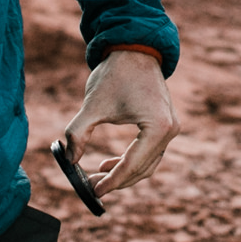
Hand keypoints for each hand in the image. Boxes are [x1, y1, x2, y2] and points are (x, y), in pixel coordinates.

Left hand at [60, 48, 178, 199]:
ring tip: (98, 176)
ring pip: (148, 164)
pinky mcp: (166, 124)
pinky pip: (150, 152)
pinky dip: (131, 161)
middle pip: (143, 169)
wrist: (134, 49)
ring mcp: (171, 128)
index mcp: (157, 127)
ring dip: (124, 173)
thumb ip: (78, 134)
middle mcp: (170, 130)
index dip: (112, 182)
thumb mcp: (92, 106)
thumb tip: (69, 160)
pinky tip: (109, 164)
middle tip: (92, 187)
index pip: (133, 165)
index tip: (94, 192)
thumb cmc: (115, 74)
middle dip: (116, 180)